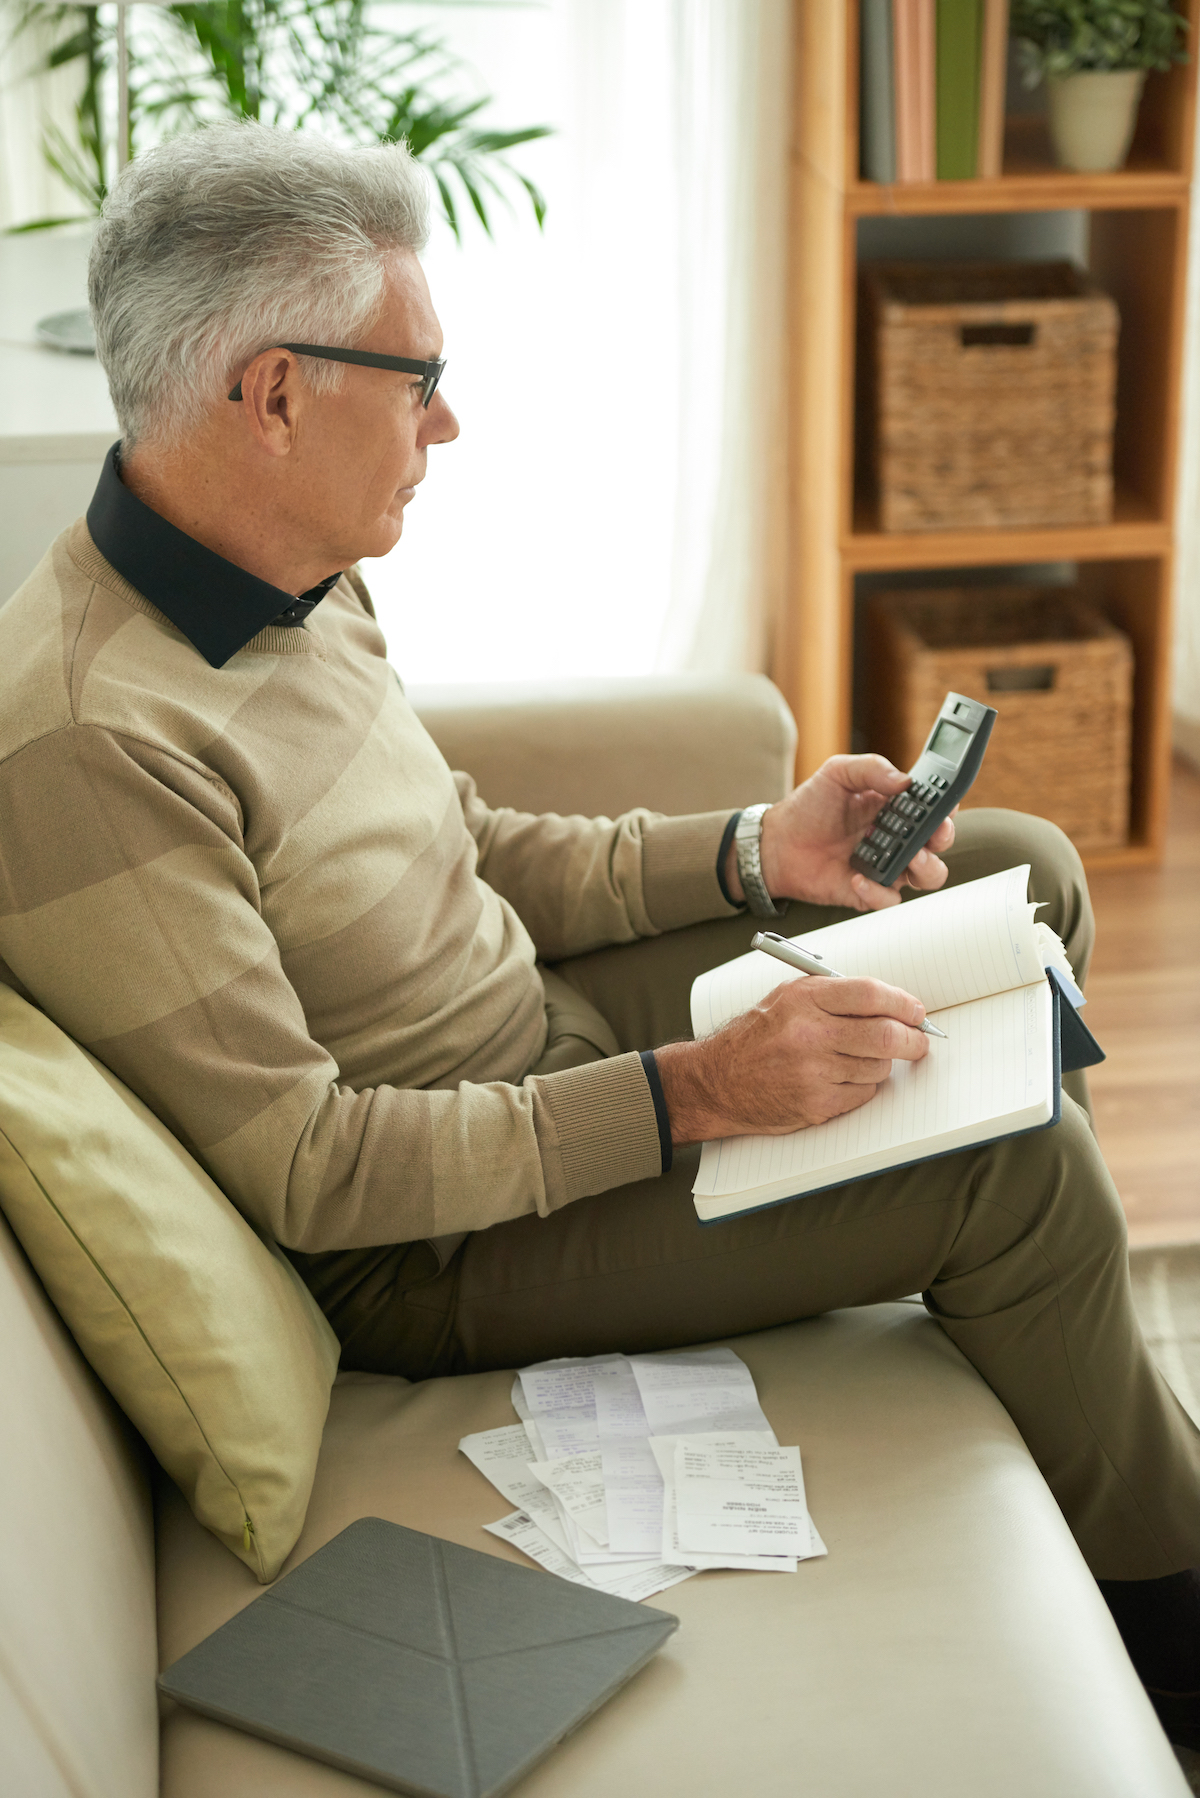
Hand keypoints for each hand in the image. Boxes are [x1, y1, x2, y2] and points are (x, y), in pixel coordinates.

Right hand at [655, 974, 929, 1146]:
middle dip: (913, 1039)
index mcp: (803, 1000)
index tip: (916, 1011)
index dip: (903, 1003)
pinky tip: (844, 1078)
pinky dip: (863, 1086)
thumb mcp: (786, 998)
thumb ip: (833, 995)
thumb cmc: (755, 1037)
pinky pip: (863, 1093)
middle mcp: (808, 1034)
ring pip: (878, 1067)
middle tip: (919, 1040)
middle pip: (885, 1035)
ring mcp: (813, 1072)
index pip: (870, 994)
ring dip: (882, 1063)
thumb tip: (889, 1003)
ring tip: (863, 1058)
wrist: (717, 1082)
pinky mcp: (816, 1104)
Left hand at [724, 754, 956, 912]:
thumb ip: (870, 768)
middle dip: (942, 838)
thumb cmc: (808, 807)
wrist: (776, 842)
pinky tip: (857, 877)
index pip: (935, 807)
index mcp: (896, 807)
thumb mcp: (837, 773)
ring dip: (924, 867)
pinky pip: (889, 899)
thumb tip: (903, 780)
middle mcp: (898, 837)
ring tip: (907, 858)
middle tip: (929, 833)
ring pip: (928, 875)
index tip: (944, 804)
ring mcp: (886, 865)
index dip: (947, 807)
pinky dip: (878, 891)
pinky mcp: (869, 891)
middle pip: (940, 843)